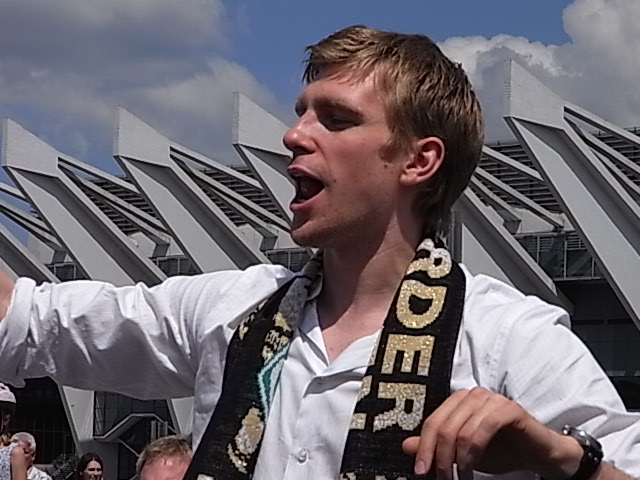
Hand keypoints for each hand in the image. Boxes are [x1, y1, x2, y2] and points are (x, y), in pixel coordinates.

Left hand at [401, 387, 581, 479]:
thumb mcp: (462, 452)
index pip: (432, 422)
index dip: (424, 448)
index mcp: (457, 401)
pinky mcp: (508, 408)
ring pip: (460, 430)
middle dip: (439, 458)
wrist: (538, 454)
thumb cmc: (501, 450)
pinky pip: (483, 429)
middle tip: (442, 478)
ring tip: (459, 477)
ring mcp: (490, 399)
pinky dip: (473, 453)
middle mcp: (472, 395)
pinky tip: (471, 468)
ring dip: (456, 460)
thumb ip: (436, 446)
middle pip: (443, 427)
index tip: (421, 471)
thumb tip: (406, 446)